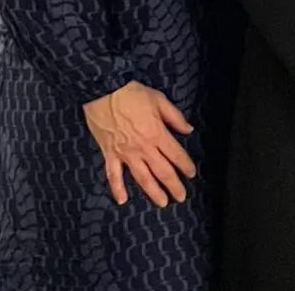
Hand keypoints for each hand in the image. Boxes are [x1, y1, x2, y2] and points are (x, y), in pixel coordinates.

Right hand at [81, 81, 196, 207]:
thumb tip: (188, 130)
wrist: (103, 91)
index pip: (176, 155)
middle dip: (174, 186)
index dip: (186, 166)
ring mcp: (125, 153)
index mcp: (157, 134)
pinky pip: (113, 175)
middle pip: (162, 171)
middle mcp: (143, 148)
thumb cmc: (132, 94)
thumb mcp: (159, 100)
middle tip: (181, 197)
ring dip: (153, 192)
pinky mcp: (109, 154)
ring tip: (162, 203)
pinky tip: (122, 200)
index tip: (192, 174)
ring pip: (142, 178)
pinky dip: (117, 189)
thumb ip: (175, 117)